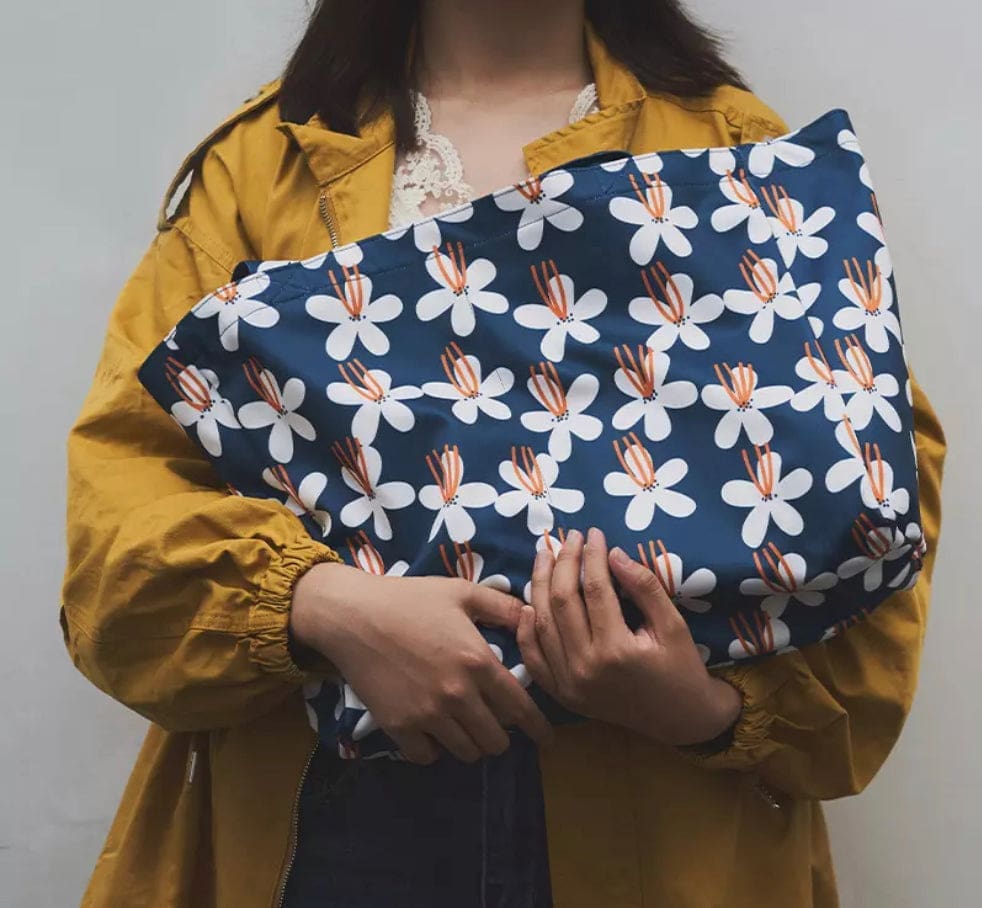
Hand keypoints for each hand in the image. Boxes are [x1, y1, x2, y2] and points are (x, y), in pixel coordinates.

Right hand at [291, 562, 553, 763]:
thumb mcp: (461, 592)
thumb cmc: (410, 599)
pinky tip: (434, 732)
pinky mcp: (398, 727)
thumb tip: (532, 615)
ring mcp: (427, 715)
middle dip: (502, 735)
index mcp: (478, 662)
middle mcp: (458, 695)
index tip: (546, 739)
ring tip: (466, 728)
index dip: (538, 728)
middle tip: (495, 724)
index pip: (520, 708)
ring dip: (471, 743)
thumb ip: (501, 606)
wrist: (353, 615)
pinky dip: (435, 750)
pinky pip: (428, 757)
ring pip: (466, 752)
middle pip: (496, 740)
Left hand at [516, 528, 741, 746]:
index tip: (594, 533)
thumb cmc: (682, 669)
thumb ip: (644, 587)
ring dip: (539, 585)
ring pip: (542, 624)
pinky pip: (534, 658)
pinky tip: (528, 603)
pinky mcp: (562, 694)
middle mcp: (586, 667)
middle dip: (563, 562)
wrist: (680, 721)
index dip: (592, 555)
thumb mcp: (673, 624)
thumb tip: (613, 553)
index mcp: (617, 650)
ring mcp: (569, 684)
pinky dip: (527, 629)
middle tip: (570, 537)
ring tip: (545, 555)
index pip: (594, 588)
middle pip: (561, 601)